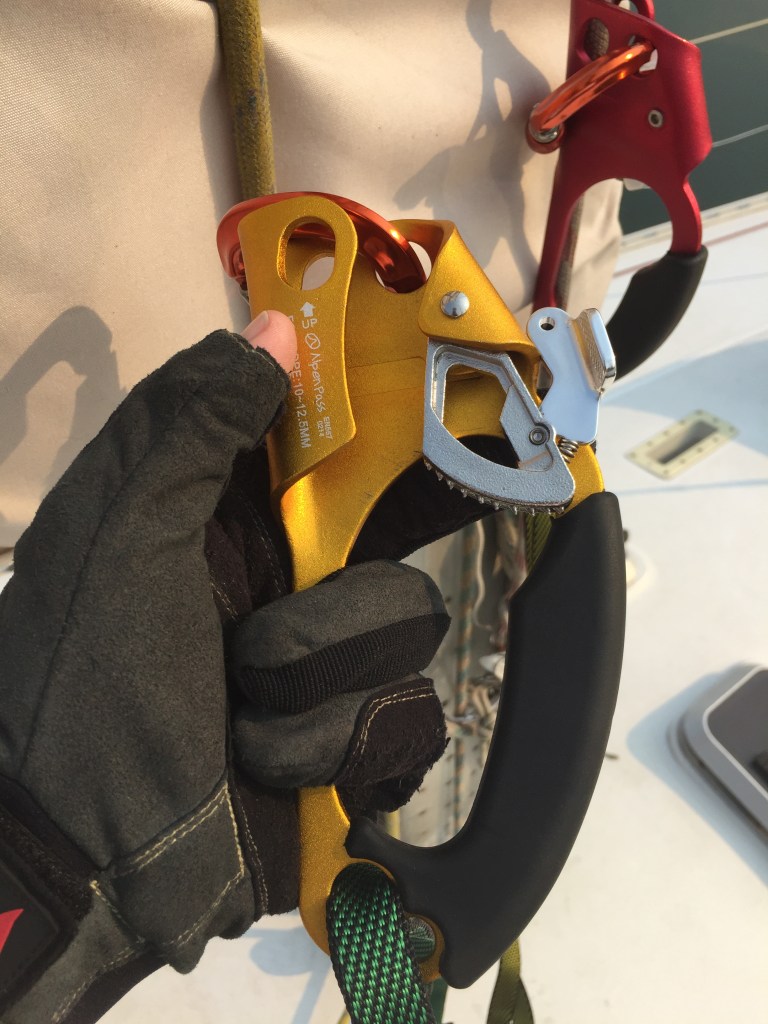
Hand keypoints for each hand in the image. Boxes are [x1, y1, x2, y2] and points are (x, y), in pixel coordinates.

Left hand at [0, 313, 449, 1023]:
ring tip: (238, 715)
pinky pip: (406, 718)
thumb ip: (191, 422)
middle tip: (413, 534)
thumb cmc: (85, 681)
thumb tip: (279, 323)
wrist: (84, 861)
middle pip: (396, 531)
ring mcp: (324, 662)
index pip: (334, 442)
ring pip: (403, 628)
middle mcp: (287, 577)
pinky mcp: (351, 742)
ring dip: (310, 682)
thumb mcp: (119, 532)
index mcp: (232, 515)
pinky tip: (265, 765)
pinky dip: (330, 747)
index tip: (455, 392)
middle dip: (383, 550)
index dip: (392, 415)